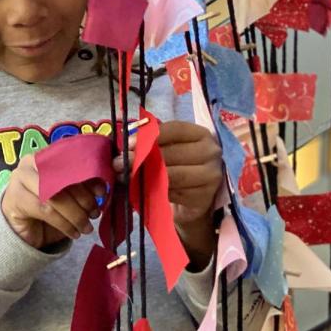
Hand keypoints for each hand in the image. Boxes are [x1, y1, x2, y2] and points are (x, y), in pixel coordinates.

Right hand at [0, 154, 104, 249]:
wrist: (23, 230)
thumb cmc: (49, 210)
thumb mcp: (69, 195)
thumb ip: (82, 187)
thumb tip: (102, 188)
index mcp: (46, 156)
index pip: (70, 161)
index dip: (89, 176)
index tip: (102, 192)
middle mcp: (30, 163)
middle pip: (62, 179)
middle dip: (83, 198)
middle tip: (94, 213)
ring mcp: (19, 179)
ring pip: (54, 196)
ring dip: (75, 215)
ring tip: (86, 227)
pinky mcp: (14, 198)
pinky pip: (45, 211)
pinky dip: (64, 224)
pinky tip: (73, 233)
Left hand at [113, 120, 221, 267]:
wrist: (192, 201)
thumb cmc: (177, 168)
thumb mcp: (167, 150)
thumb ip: (151, 141)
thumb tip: (126, 137)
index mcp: (201, 134)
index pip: (175, 129)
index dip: (150, 135)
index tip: (128, 142)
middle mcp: (211, 152)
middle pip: (172, 153)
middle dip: (141, 158)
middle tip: (118, 163)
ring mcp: (211, 176)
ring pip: (172, 175)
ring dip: (144, 176)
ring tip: (124, 176)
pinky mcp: (203, 197)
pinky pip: (173, 193)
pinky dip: (154, 191)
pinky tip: (139, 190)